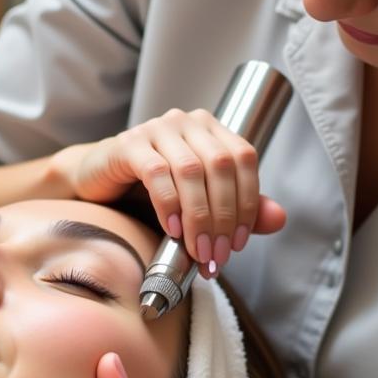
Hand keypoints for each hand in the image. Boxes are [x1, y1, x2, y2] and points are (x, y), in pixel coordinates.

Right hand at [52, 109, 285, 271]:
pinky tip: (172, 230)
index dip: (247, 202)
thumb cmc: (150, 192)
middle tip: (216, 255)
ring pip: (190, 170)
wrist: (98, 182)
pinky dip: (168, 205)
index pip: (244, 159)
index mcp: (211, 129)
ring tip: (197, 250)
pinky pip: (156, 173)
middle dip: (224, 217)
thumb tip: (279, 219)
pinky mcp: (130, 143)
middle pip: (220, 166)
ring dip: (198, 217)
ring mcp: (157, 128)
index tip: (238, 243)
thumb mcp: (199, 203)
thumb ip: (238, 209)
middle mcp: (187, 122)